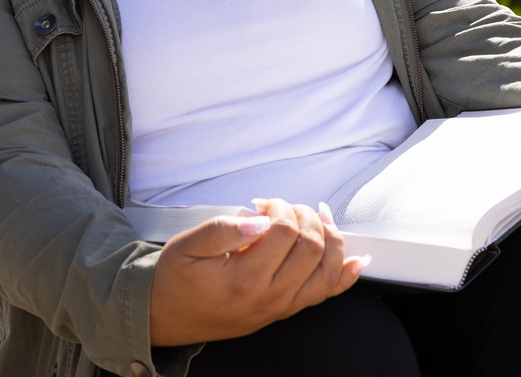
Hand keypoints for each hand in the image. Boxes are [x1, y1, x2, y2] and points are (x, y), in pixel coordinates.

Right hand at [148, 198, 367, 345]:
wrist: (164, 317)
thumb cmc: (175, 280)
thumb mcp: (186, 244)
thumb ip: (224, 229)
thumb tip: (259, 220)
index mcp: (243, 279)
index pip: (285, 232)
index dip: (281, 207)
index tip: (264, 203)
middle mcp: (268, 298)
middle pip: (312, 248)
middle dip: (305, 217)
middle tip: (284, 208)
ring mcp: (279, 308)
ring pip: (326, 271)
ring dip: (330, 237)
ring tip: (316, 218)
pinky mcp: (283, 311)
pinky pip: (324, 295)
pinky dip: (344, 275)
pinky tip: (356, 259)